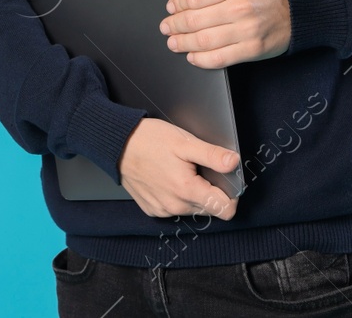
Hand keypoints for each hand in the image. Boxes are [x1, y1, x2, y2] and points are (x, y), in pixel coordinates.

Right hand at [118, 117, 240, 219]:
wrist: (117, 145)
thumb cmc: (149, 140)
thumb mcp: (185, 142)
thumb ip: (212, 155)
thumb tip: (234, 163)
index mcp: (187, 190)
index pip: (224, 209)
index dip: (232, 195)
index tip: (228, 181)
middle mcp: (175, 206)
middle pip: (209, 208)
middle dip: (211, 191)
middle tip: (201, 168)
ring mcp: (162, 210)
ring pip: (192, 208)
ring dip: (194, 193)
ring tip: (182, 170)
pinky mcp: (152, 209)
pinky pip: (175, 208)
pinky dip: (177, 195)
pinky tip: (169, 177)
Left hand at [160, 0, 290, 67]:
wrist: (296, 13)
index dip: (177, 3)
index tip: (170, 7)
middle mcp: (239, 7)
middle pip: (195, 19)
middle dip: (175, 25)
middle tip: (166, 27)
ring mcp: (246, 30)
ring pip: (204, 40)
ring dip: (183, 43)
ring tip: (173, 42)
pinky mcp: (251, 50)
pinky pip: (219, 58)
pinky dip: (201, 59)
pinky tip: (192, 56)